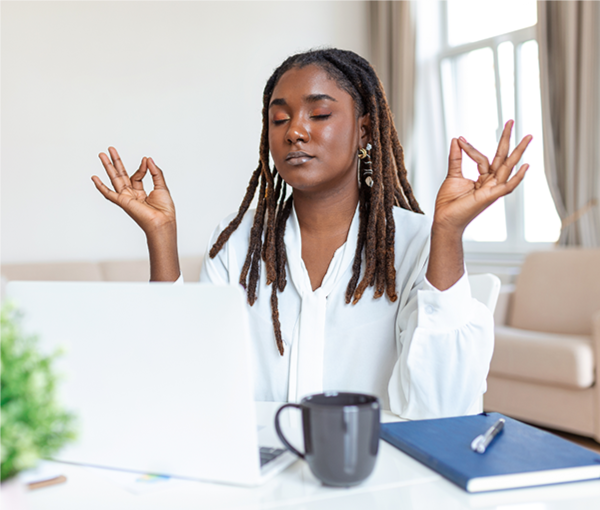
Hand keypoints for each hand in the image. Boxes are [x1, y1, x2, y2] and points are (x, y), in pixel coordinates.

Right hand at [92, 147, 179, 280]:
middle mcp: (132, 195)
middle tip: (110, 149)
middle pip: (121, 175)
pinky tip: (94, 178)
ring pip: (115, 179)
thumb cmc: (164, 210)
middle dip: (116, 162)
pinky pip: (109, 194)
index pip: (138, 175)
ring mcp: (126, 198)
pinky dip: (101, 186)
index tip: (146, 160)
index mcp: (141, 193)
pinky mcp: (123, 202)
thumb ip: (156, 172)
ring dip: (108, 167)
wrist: (162, 222)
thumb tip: (148, 159)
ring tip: (102, 155)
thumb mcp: (162, 187)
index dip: (142, 167)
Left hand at [433, 120, 531, 234]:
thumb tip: (456, 140)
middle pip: (502, 158)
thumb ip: (456, 158)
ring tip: (527, 137)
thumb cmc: (449, 203)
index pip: (483, 158)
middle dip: (507, 140)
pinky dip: (517, 177)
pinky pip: (507, 187)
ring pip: (508, 168)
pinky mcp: (490, 197)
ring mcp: (492, 190)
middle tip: (511, 121)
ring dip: (518, 152)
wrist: (444, 220)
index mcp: (483, 179)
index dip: (470, 148)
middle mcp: (490, 183)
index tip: (459, 139)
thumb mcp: (452, 176)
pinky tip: (525, 166)